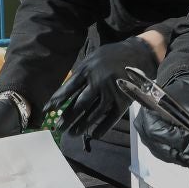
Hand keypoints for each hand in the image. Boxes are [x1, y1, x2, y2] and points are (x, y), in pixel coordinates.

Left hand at [44, 37, 159, 138]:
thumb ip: (82, 72)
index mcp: (88, 69)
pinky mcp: (123, 99)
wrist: (140, 52)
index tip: (49, 110)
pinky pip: (112, 117)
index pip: (68, 88)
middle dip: (68, 117)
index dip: (58, 100)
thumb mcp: (94, 57)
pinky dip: (103, 127)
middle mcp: (98, 81)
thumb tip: (67, 88)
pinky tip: (94, 135)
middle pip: (80, 104)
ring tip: (73, 134)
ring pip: (94, 113)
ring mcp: (111, 91)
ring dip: (82, 125)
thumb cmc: (113, 55)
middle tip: (59, 127)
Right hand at [132, 75, 188, 177]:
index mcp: (150, 116)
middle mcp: (148, 134)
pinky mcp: (165, 154)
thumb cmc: (187, 97)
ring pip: (178, 159)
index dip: (181, 141)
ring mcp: (156, 146)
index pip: (163, 133)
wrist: (185, 97)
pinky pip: (181, 160)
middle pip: (171, 151)